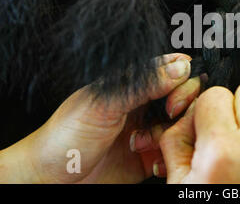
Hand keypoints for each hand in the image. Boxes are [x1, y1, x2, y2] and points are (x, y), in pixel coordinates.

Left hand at [0, 53, 200, 182]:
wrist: (50, 178)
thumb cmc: (66, 134)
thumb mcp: (105, 104)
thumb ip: (143, 85)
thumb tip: (180, 68)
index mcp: (133, 85)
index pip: (171, 70)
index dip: (182, 77)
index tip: (177, 90)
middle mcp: (143, 105)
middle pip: (182, 97)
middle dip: (181, 106)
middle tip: (168, 114)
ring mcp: (148, 131)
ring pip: (181, 125)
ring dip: (170, 134)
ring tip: (144, 142)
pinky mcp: (149, 157)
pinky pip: (173, 152)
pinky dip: (169, 156)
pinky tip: (152, 160)